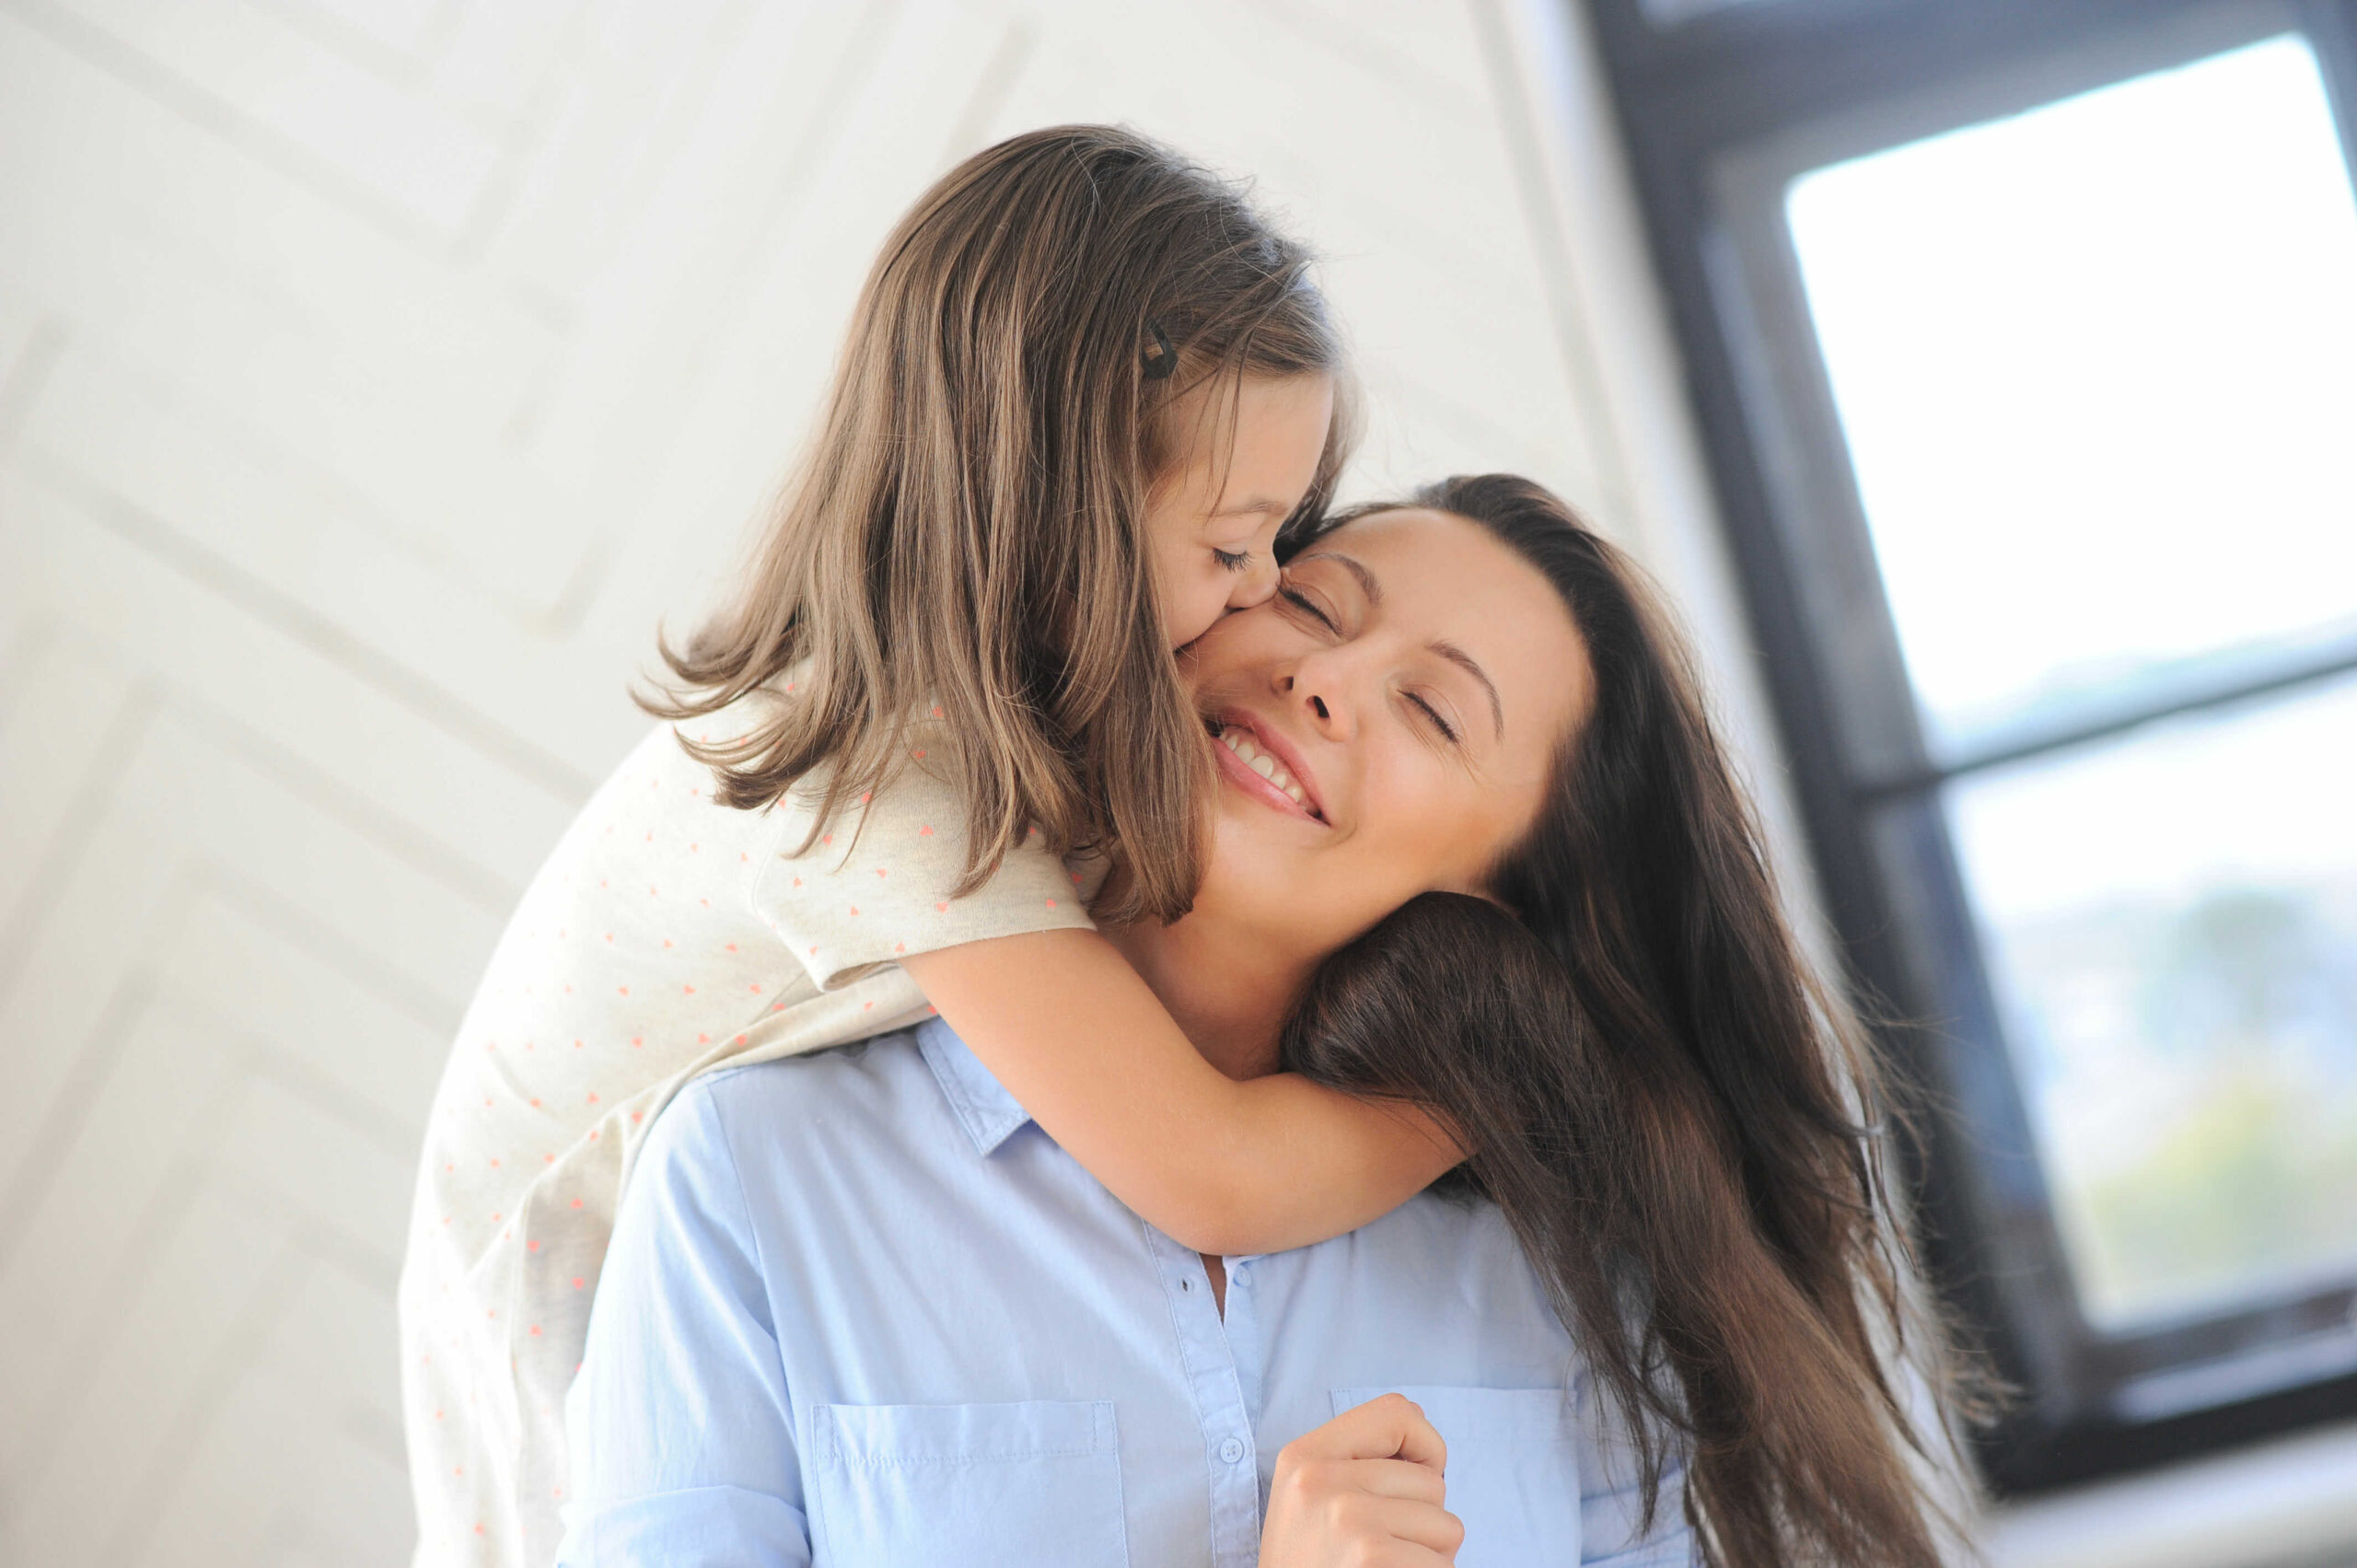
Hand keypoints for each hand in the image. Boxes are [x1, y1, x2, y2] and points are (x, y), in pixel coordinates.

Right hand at [1257, 1392, 1462, 1566]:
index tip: (1412, 1480)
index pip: (1397, 1412)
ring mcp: (1345, 1519)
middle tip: (1378, 1553)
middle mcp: (1319, 1480)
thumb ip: (1357, 1465)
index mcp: (1303, 1456)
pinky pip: (1445, 1563)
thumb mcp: (1310, 1501)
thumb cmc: (1311, 1566)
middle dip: (1423, 1520)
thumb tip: (1431, 1451)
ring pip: (1447, 1525)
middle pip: (1432, 1480)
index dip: (1425, 1446)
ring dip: (1430, 1557)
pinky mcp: (1370, 1556)